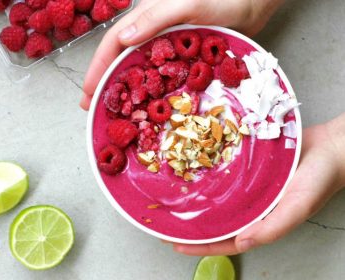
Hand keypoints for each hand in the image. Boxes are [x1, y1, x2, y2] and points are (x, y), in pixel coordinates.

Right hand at [81, 0, 284, 109]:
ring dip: (126, 91)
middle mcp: (154, 33)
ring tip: (116, 113)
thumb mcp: (188, 4)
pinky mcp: (184, 57)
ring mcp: (168, 47)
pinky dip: (151, 92)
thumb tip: (124, 39)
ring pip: (139, 70)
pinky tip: (149, 106)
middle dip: (105, 84)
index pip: (113, 44)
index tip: (88, 94)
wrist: (254, 3)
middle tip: (94, 109)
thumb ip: (156, 18)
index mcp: (148, 19)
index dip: (97, 69)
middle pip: (121, 60)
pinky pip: (161, 77)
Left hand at [172, 114, 344, 255]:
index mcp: (261, 221)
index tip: (176, 245)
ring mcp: (249, 186)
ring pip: (219, 197)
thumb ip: (273, 227)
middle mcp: (252, 205)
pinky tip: (194, 171)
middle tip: (166, 222)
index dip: (202, 246)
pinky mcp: (249, 167)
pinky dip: (210, 177)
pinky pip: (225, 175)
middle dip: (192, 223)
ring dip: (197, 200)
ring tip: (173, 199)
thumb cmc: (319, 179)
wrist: (330, 146)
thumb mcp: (299, 207)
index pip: (226, 240)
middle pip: (217, 219)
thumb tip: (241, 243)